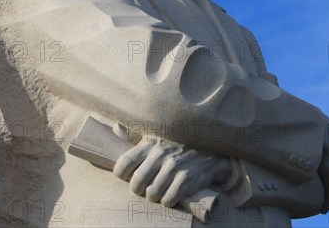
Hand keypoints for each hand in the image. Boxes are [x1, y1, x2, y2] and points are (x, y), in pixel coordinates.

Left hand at [113, 136, 230, 206]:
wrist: (212, 147)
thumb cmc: (179, 142)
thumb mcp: (158, 133)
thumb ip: (136, 133)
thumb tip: (116, 127)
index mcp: (149, 143)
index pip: (123, 165)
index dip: (123, 175)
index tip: (130, 176)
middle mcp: (160, 154)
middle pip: (136, 184)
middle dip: (140, 190)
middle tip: (147, 187)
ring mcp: (174, 166)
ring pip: (152, 194)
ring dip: (155, 196)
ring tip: (161, 190)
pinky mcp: (186, 178)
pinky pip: (168, 200)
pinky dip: (169, 201)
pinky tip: (173, 193)